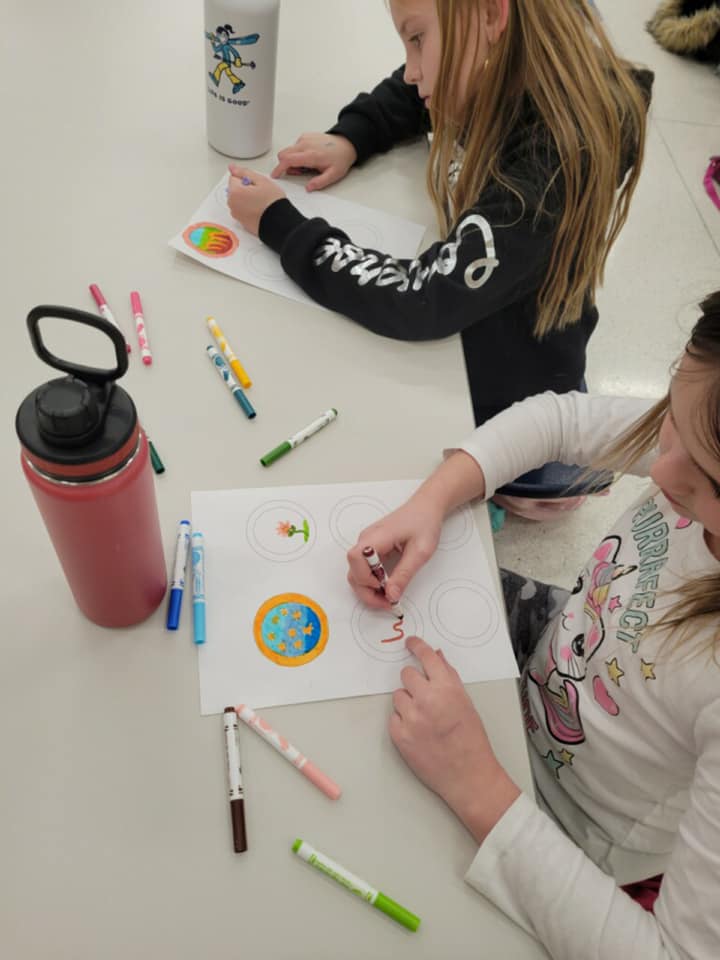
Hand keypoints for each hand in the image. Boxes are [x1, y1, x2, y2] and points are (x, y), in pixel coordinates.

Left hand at [227, 166, 285, 235]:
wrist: (279, 224)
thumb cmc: (272, 203)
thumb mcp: (261, 180)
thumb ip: (244, 172)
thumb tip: (232, 168)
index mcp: (234, 192)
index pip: (234, 177)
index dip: (246, 179)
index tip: (256, 184)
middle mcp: (232, 204)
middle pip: (235, 189)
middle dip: (245, 189)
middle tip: (260, 193)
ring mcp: (236, 214)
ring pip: (239, 200)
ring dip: (247, 199)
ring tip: (261, 203)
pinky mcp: (242, 223)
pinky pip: (242, 211)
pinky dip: (249, 209)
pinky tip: (259, 211)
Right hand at [271, 132, 357, 190]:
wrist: (346, 144)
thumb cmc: (340, 158)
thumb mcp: (333, 175)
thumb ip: (320, 182)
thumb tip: (308, 187)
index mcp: (311, 155)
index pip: (288, 160)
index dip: (279, 169)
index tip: (275, 175)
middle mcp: (306, 144)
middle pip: (284, 154)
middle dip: (286, 165)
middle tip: (299, 172)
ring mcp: (304, 138)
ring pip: (288, 150)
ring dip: (292, 160)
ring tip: (307, 165)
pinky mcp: (305, 136)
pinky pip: (294, 146)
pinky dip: (297, 153)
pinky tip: (308, 157)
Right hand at [347, 489, 444, 612]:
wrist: (426, 507)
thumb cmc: (424, 523)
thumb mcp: (420, 552)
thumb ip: (404, 574)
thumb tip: (391, 596)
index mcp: (376, 537)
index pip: (356, 559)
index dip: (366, 578)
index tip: (384, 587)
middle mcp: (366, 540)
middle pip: (353, 571)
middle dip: (367, 592)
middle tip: (389, 604)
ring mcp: (367, 544)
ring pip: (357, 573)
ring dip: (369, 589)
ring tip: (390, 597)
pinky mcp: (371, 548)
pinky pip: (364, 569)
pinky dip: (373, 582)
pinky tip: (388, 586)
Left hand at [391, 636, 520, 842]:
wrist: (468, 775)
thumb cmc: (472, 740)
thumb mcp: (466, 702)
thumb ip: (449, 677)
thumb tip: (437, 657)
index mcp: (447, 688)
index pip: (426, 657)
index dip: (417, 647)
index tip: (410, 643)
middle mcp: (427, 699)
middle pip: (406, 674)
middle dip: (415, 683)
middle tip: (425, 696)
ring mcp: (411, 718)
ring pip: (398, 696)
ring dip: (408, 703)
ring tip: (424, 719)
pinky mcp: (399, 735)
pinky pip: (393, 717)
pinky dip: (403, 722)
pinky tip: (418, 732)